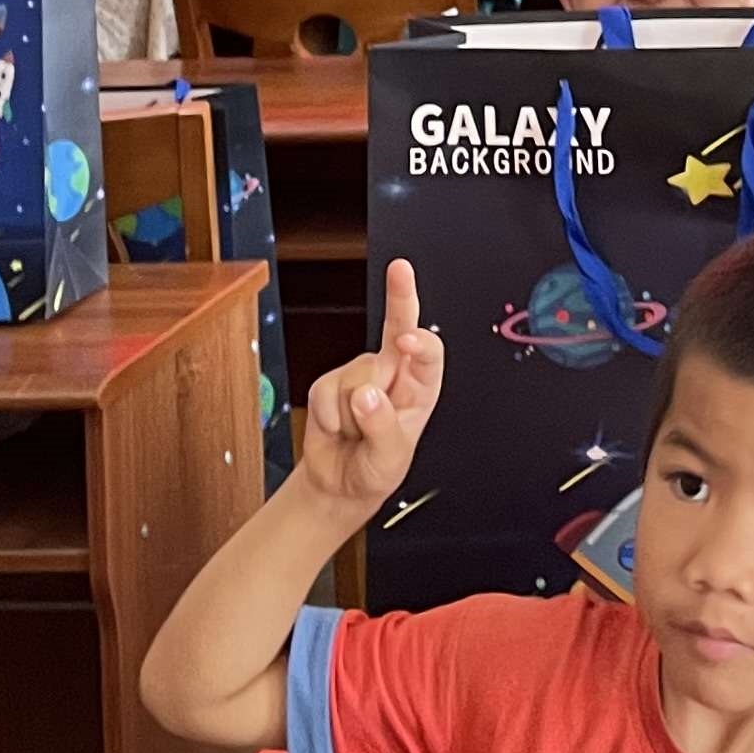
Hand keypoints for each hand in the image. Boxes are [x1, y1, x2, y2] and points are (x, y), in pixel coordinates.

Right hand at [296, 258, 446, 507]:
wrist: (339, 483)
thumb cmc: (376, 469)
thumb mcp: (390, 459)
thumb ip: (383, 427)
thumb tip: (367, 395)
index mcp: (421, 387)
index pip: (428, 354)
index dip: (418, 342)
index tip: (407, 340)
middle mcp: (393, 372)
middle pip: (397, 326)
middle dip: (399, 294)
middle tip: (400, 268)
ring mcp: (360, 374)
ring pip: (355, 377)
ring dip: (351, 415)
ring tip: (355, 433)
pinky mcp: (329, 384)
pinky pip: (325, 393)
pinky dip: (328, 417)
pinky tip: (336, 429)